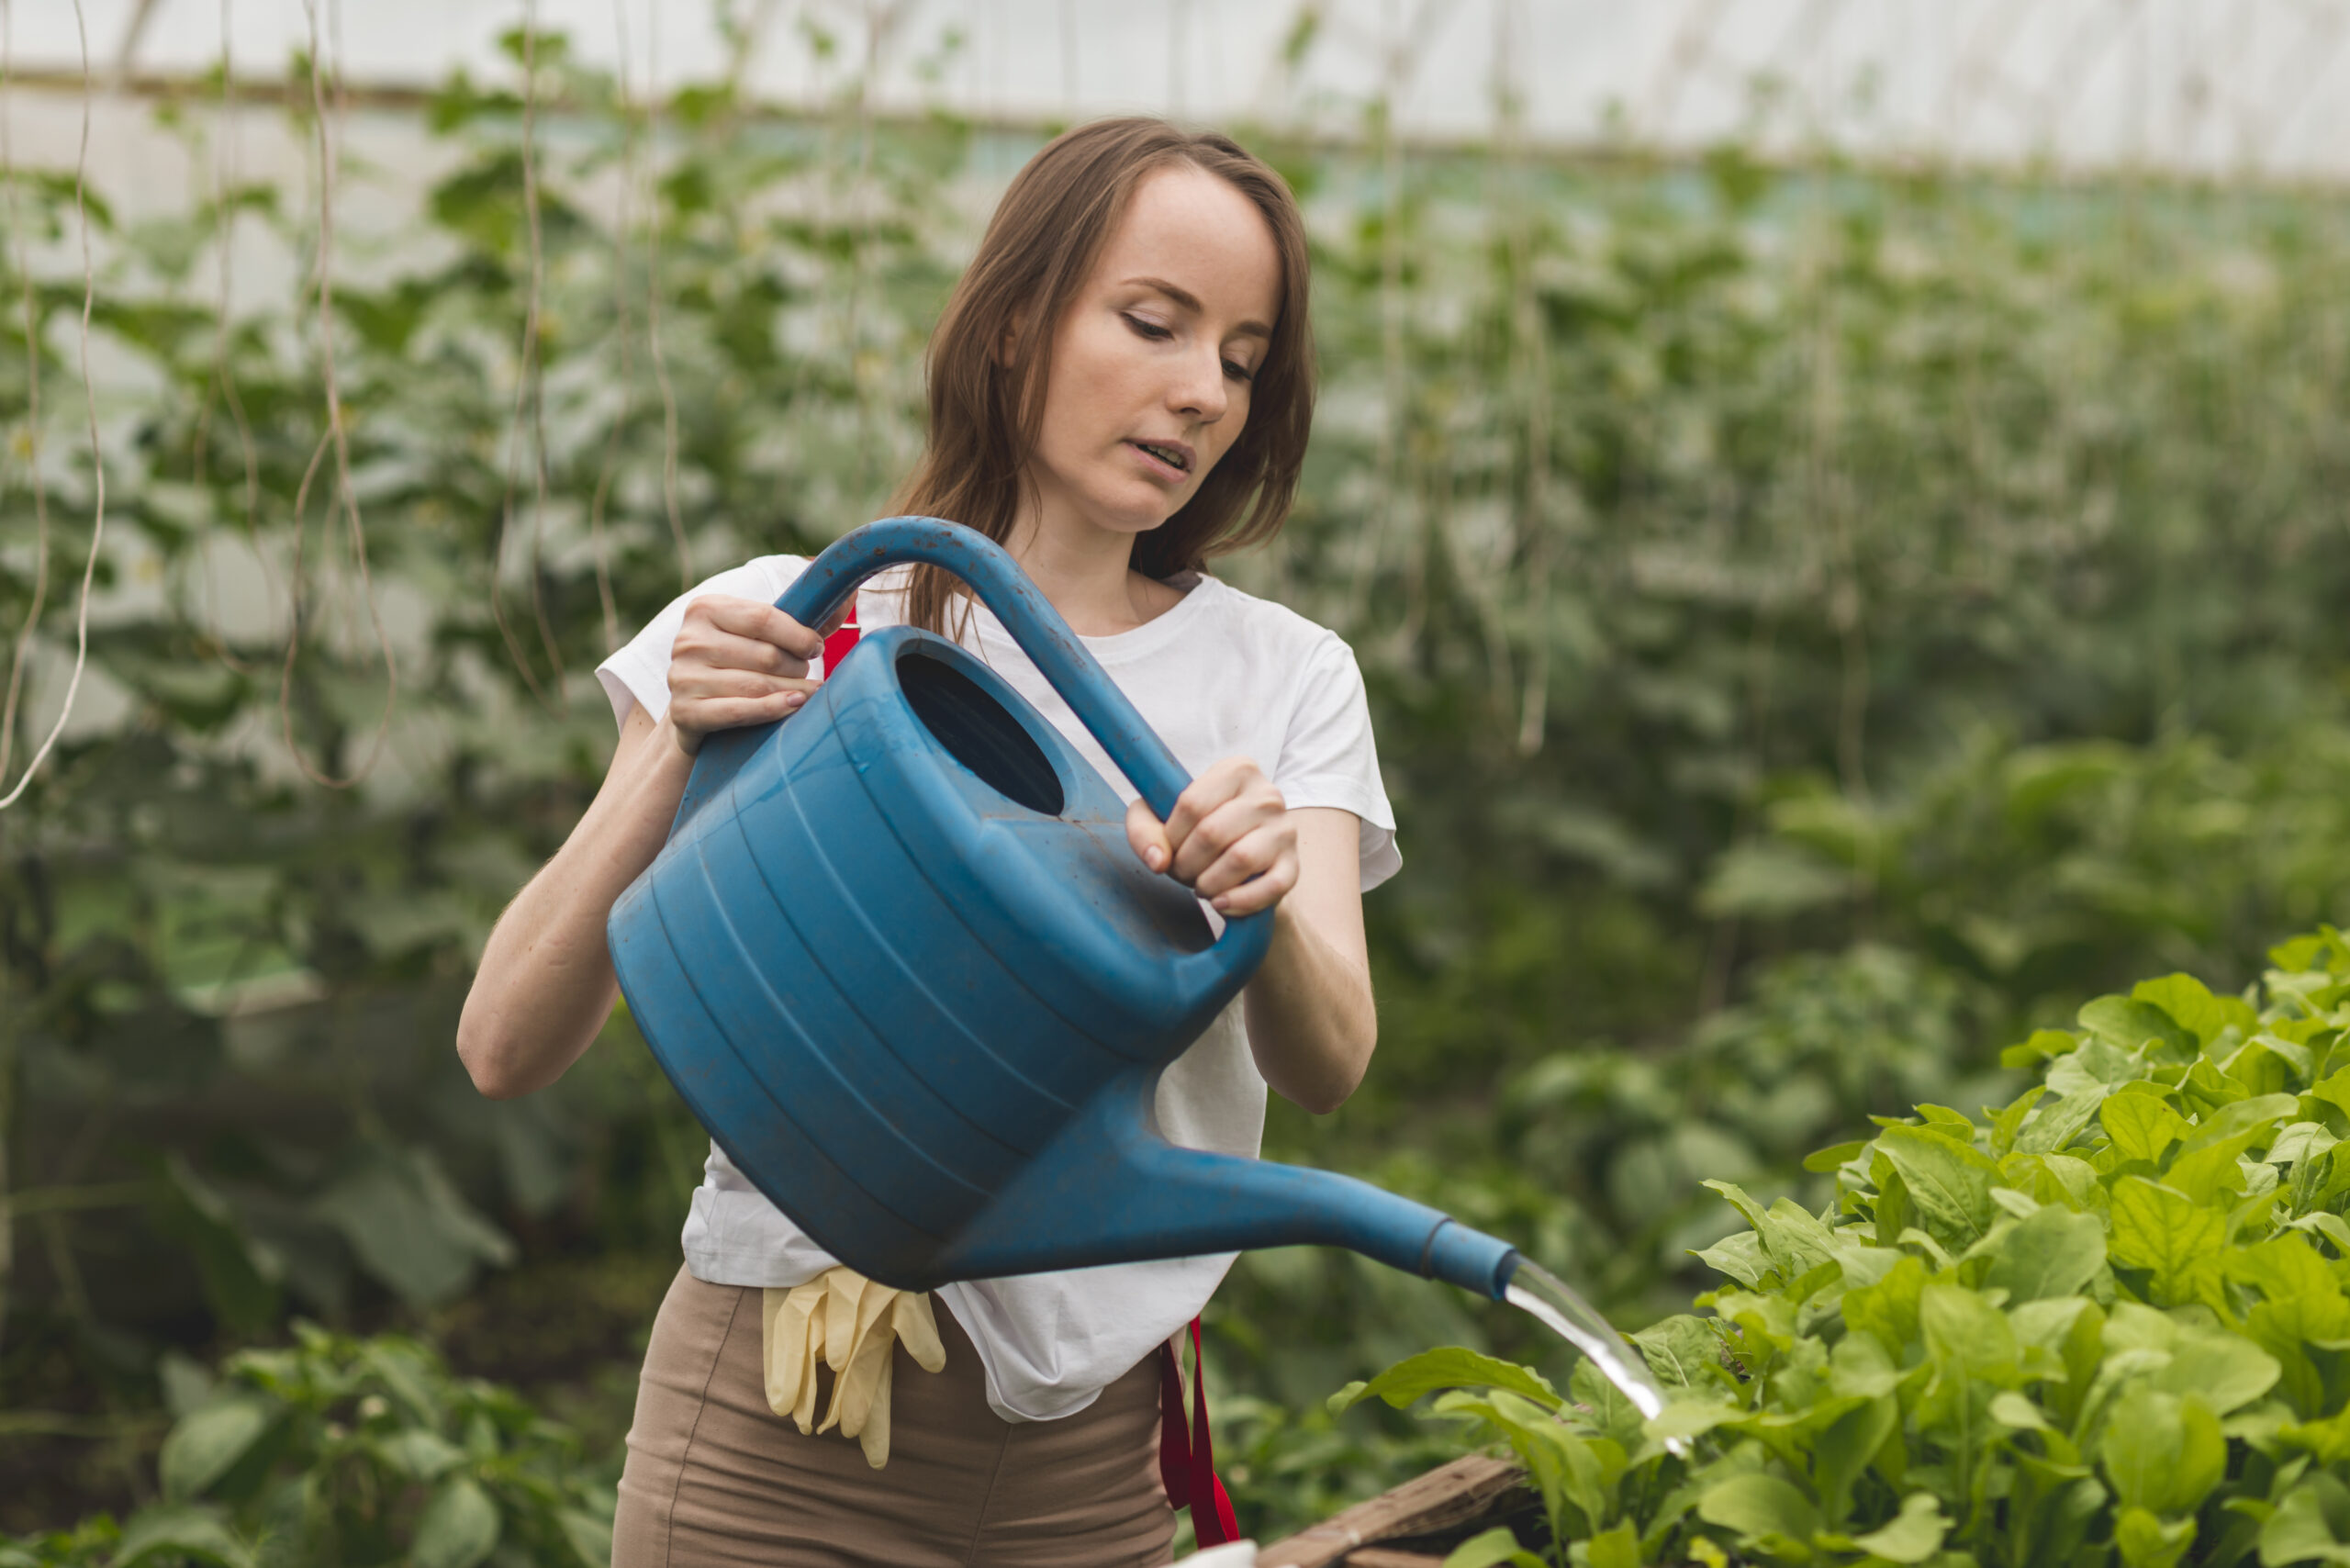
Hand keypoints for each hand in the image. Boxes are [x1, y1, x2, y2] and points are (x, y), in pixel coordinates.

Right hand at [664, 595, 824, 756]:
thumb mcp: (759, 634)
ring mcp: (683, 677)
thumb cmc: (737, 664)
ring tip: (809, 693)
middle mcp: (689, 640)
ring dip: (794, 691)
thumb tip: (850, 591)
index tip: (817, 647)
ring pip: (757, 685)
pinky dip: (771, 710)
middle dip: (797, 667)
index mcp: (705, 608)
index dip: (799, 635)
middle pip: (765, 655)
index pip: (764, 618)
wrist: (694, 711)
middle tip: (807, 674)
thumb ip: (801, 616)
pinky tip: (793, 706)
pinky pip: (739, 711)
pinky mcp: (684, 712)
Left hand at [1125, 757, 1298, 916]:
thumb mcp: (1160, 817)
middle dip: (1185, 864)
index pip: (1191, 803)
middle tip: (1182, 872)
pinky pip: (1269, 887)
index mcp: (1237, 770)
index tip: (1169, 847)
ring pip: (1240, 859)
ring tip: (1201, 886)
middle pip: (1212, 833)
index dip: (1170, 836)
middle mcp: (1267, 794)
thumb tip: (1158, 860)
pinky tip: (1221, 903)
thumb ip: (1144, 830)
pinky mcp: (1293, 865)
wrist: (1241, 859)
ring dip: (1208, 884)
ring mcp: (1285, 830)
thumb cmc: (1197, 831)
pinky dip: (1239, 902)